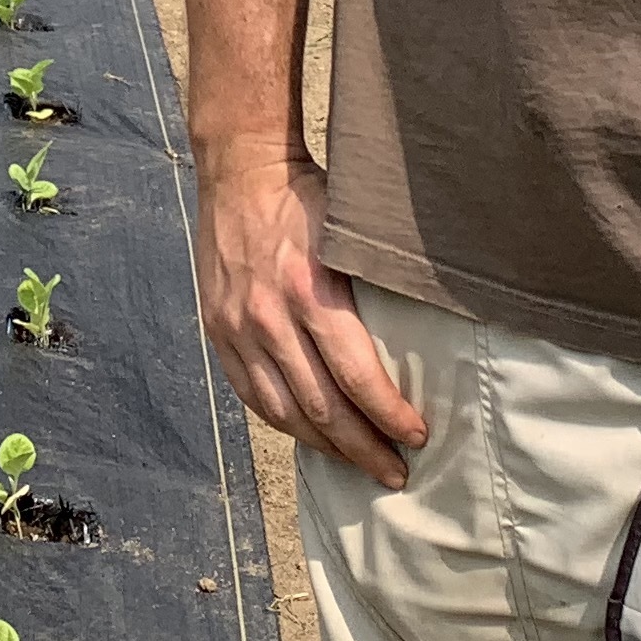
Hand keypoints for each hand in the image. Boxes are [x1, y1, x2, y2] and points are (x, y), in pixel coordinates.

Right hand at [193, 144, 427, 486]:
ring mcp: (237, 327)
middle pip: (321, 407)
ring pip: (283, 411)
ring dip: (324, 446)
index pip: (356, 376)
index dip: (389, 415)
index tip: (417, 435)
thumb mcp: (350, 234)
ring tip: (356, 462)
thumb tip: (422, 344)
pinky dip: (282, 422)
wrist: (241, 169)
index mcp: (310, 291)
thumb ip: (374, 289)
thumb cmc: (308, 196)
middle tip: (395, 471)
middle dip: (363, 447)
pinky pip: (251, 394)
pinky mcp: (218, 330)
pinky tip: (308, 435)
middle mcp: (269, 317)